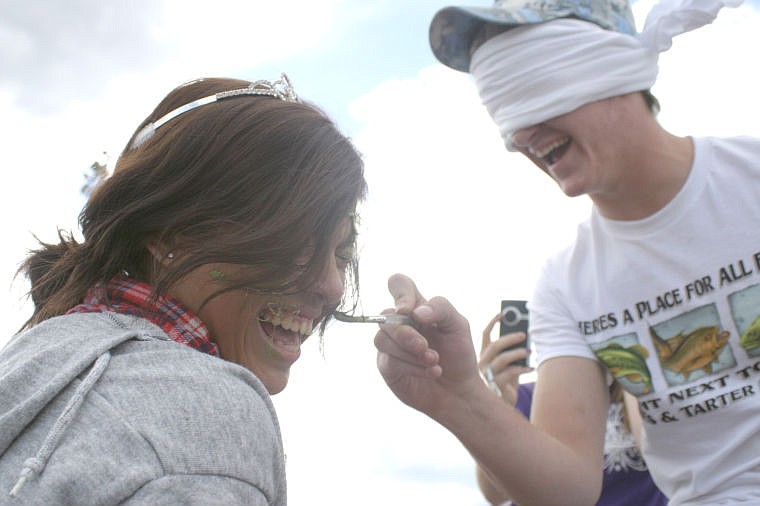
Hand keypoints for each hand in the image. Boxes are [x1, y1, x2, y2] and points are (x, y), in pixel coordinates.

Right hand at [374, 273, 480, 417]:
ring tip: (434, 361)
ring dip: (410, 353)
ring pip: (382, 340)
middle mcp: (400, 324)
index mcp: (416, 308)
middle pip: (385, 316)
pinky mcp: (388, 367)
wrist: (459, 390)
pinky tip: (431, 372)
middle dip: (405, 334)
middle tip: (425, 347)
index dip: (399, 293)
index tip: (408, 310)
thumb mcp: (458, 325)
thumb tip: (415, 312)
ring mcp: (391, 345)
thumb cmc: (458, 353)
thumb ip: (441, 308)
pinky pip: (389, 361)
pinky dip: (413, 367)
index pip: (398, 284)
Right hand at [479, 313, 532, 405]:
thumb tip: (525, 336)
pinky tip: (532, 368)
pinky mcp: (496, 386)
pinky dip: (523, 369)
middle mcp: (482, 363)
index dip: (493, 323)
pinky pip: (510, 373)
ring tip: (530, 352)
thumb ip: (512, 352)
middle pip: (494, 345)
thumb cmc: (507, 382)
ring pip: (502, 359)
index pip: (485, 335)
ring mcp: (487, 375)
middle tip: (524, 334)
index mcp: (484, 355)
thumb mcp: (509, 364)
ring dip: (518, 353)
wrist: (503, 406)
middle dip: (510, 338)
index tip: (502, 314)